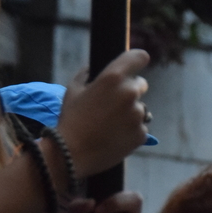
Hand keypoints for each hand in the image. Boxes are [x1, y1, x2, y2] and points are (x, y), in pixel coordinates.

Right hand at [55, 50, 150, 176]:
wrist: (71, 155)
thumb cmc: (70, 120)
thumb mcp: (72, 90)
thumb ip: (87, 74)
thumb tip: (94, 69)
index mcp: (113, 78)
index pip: (139, 57)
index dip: (137, 60)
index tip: (136, 64)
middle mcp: (129, 93)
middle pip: (141, 85)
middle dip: (129, 91)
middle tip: (112, 104)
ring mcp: (138, 115)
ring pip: (140, 108)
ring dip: (130, 113)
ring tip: (109, 125)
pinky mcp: (141, 134)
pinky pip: (140, 127)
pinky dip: (130, 131)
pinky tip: (113, 136)